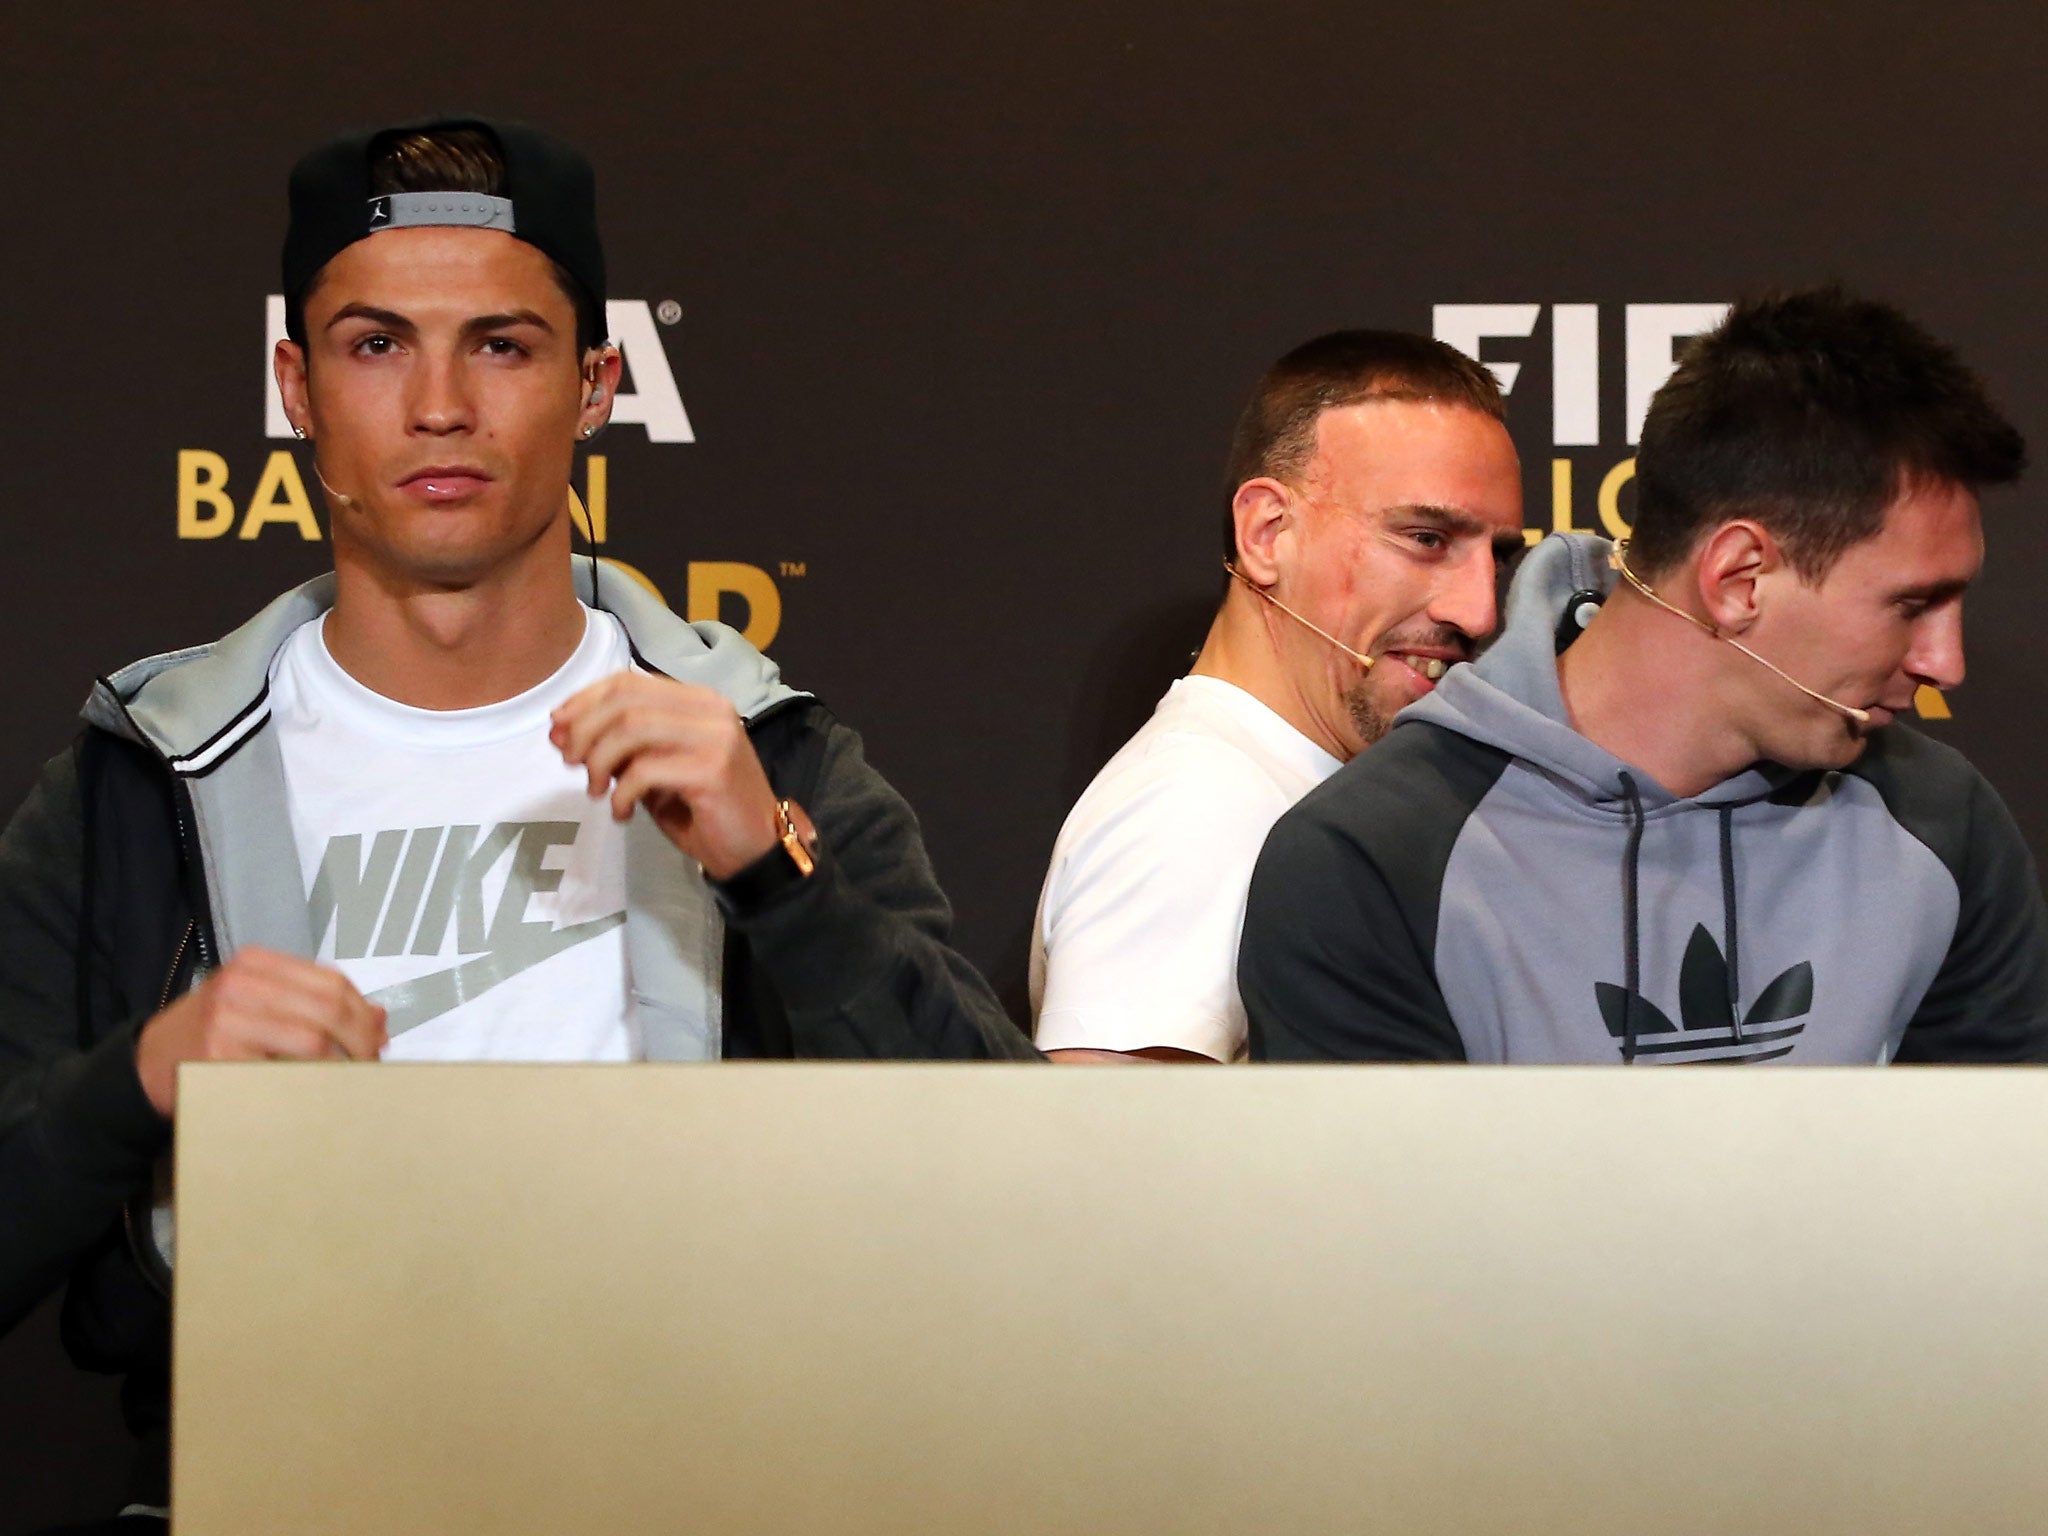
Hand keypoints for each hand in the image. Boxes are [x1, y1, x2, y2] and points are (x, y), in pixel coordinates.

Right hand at [133, 947, 387, 1115]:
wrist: (145, 1065)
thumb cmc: (210, 1036)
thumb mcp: (259, 1006)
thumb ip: (314, 1006)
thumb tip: (379, 1019)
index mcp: (257, 964)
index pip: (332, 982)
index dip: (364, 1013)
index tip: (379, 1039)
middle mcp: (241, 983)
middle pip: (329, 1008)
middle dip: (361, 1042)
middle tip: (371, 1066)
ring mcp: (227, 1019)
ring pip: (312, 1041)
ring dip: (340, 1067)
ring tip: (348, 1082)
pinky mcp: (217, 1057)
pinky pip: (281, 1073)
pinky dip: (307, 1086)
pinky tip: (313, 1095)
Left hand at [549, 671, 781, 877]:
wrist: (757, 850)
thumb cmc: (705, 810)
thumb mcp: (655, 771)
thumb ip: (618, 747)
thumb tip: (561, 730)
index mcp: (698, 700)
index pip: (628, 682)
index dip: (584, 701)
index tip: (558, 729)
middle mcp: (710, 709)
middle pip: (624, 701)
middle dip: (584, 730)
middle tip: (572, 763)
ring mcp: (715, 737)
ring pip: (631, 728)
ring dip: (599, 761)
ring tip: (596, 791)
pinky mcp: (713, 770)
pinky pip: (645, 769)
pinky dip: (621, 792)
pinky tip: (622, 812)